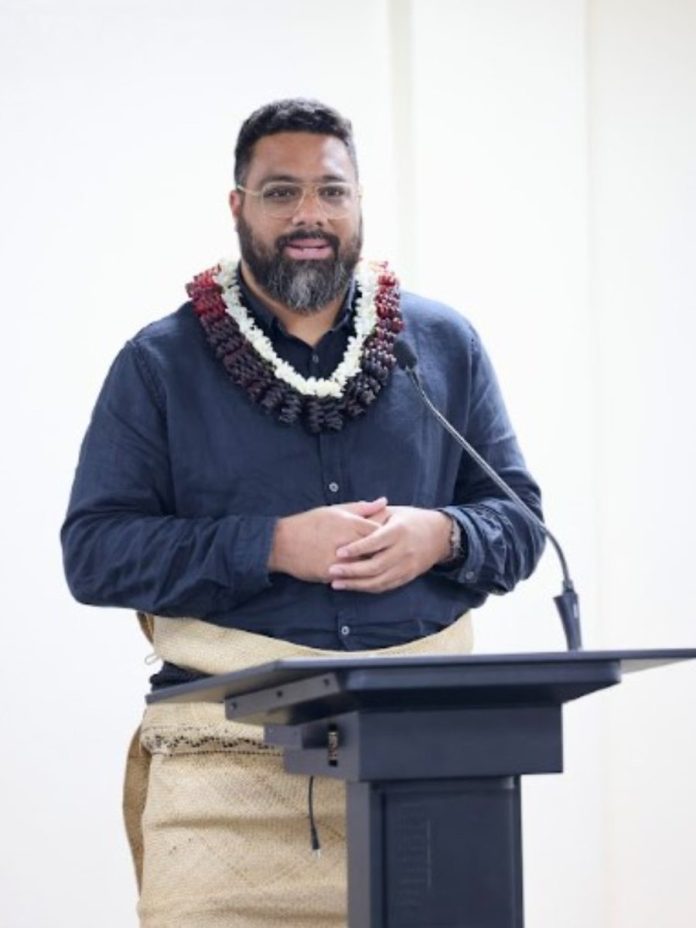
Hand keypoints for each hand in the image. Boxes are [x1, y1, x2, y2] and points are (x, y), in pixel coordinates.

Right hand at [269, 497, 387, 582]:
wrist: (282, 543)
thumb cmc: (310, 523)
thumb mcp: (335, 510)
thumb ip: (362, 508)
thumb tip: (384, 501)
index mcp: (349, 523)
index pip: (380, 531)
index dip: (387, 535)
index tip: (390, 538)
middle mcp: (346, 541)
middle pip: (376, 550)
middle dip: (383, 553)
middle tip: (389, 554)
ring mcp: (338, 559)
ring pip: (365, 567)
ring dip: (372, 567)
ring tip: (378, 566)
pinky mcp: (330, 573)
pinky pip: (350, 578)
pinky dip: (358, 578)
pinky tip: (363, 577)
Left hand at [327, 506, 451, 592]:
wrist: (440, 535)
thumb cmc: (411, 520)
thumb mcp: (394, 512)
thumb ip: (373, 516)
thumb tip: (350, 518)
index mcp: (399, 531)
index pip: (375, 542)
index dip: (356, 548)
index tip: (338, 552)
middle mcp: (404, 551)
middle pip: (376, 566)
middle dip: (352, 570)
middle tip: (332, 570)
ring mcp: (407, 566)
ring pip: (379, 581)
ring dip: (356, 584)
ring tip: (336, 583)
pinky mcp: (408, 576)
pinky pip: (386, 586)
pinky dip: (368, 588)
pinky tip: (352, 587)